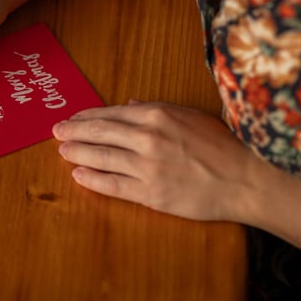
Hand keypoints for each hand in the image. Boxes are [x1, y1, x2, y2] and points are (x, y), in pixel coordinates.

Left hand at [52, 101, 253, 221]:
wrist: (244, 179)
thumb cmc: (221, 144)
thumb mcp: (188, 115)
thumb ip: (156, 110)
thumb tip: (128, 106)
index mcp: (157, 115)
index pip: (110, 115)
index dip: (87, 117)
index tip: (71, 118)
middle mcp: (148, 138)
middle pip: (100, 134)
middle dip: (74, 132)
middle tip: (56, 132)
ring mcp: (148, 167)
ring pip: (102, 158)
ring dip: (78, 154)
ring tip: (62, 152)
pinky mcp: (151, 194)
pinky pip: (114, 186)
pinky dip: (93, 180)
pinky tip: (79, 175)